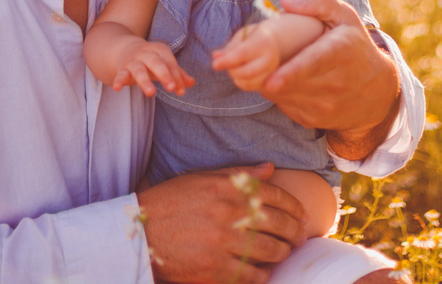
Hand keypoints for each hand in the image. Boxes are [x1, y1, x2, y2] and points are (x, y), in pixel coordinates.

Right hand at [111, 41, 194, 96]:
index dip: (176, 77)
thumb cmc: (151, 59)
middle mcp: (147, 54)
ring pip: (139, 70)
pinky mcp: (123, 68)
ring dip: (145, 81)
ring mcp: (134, 61)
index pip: (170, 64)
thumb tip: (192, 83)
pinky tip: (117, 88)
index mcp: (160, 51)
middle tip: (171, 88)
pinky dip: (119, 80)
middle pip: (156, 63)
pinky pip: (121, 75)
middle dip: (164, 75)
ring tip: (150, 93)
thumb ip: (178, 74)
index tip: (181, 91)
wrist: (125, 48)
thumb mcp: (165, 64)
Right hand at [138, 163, 308, 283]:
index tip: (301, 215)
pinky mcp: (216, 269)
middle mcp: (230, 213)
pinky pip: (252, 275)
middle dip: (295, 232)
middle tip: (299, 238)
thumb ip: (239, 174)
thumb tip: (270, 168)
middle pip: (278, 224)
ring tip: (283, 253)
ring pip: (271, 251)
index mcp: (228, 188)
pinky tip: (263, 271)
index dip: (294, 207)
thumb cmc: (171, 202)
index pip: (276, 196)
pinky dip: (263, 274)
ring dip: (282, 253)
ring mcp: (224, 243)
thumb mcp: (202, 179)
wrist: (140, 233)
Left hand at [211, 23, 281, 91]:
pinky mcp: (270, 80)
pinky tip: (239, 74)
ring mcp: (272, 71)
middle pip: (246, 72)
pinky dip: (241, 83)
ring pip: (248, 83)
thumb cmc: (254, 37)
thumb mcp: (242, 36)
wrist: (276, 43)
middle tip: (225, 63)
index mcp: (263, 42)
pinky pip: (252, 88)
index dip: (227, 61)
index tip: (214, 65)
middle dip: (231, 70)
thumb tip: (215, 56)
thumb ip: (229, 48)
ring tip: (234, 67)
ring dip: (235, 78)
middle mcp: (270, 58)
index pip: (242, 54)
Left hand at [260, 0, 400, 160]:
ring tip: (253, 63)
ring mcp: (323, 106)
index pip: (314, 64)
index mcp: (340, 52)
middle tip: (224, 60)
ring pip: (280, 94)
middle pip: (288, 82)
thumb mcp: (345, 16)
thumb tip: (285, 1)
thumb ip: (319, 0)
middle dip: (257, 72)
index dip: (292, 73)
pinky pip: (282, 104)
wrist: (376, 92)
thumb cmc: (354, 45)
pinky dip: (273, 91)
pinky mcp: (311, 120)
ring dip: (263, 79)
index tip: (272, 80)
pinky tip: (276, 77)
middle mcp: (334, 83)